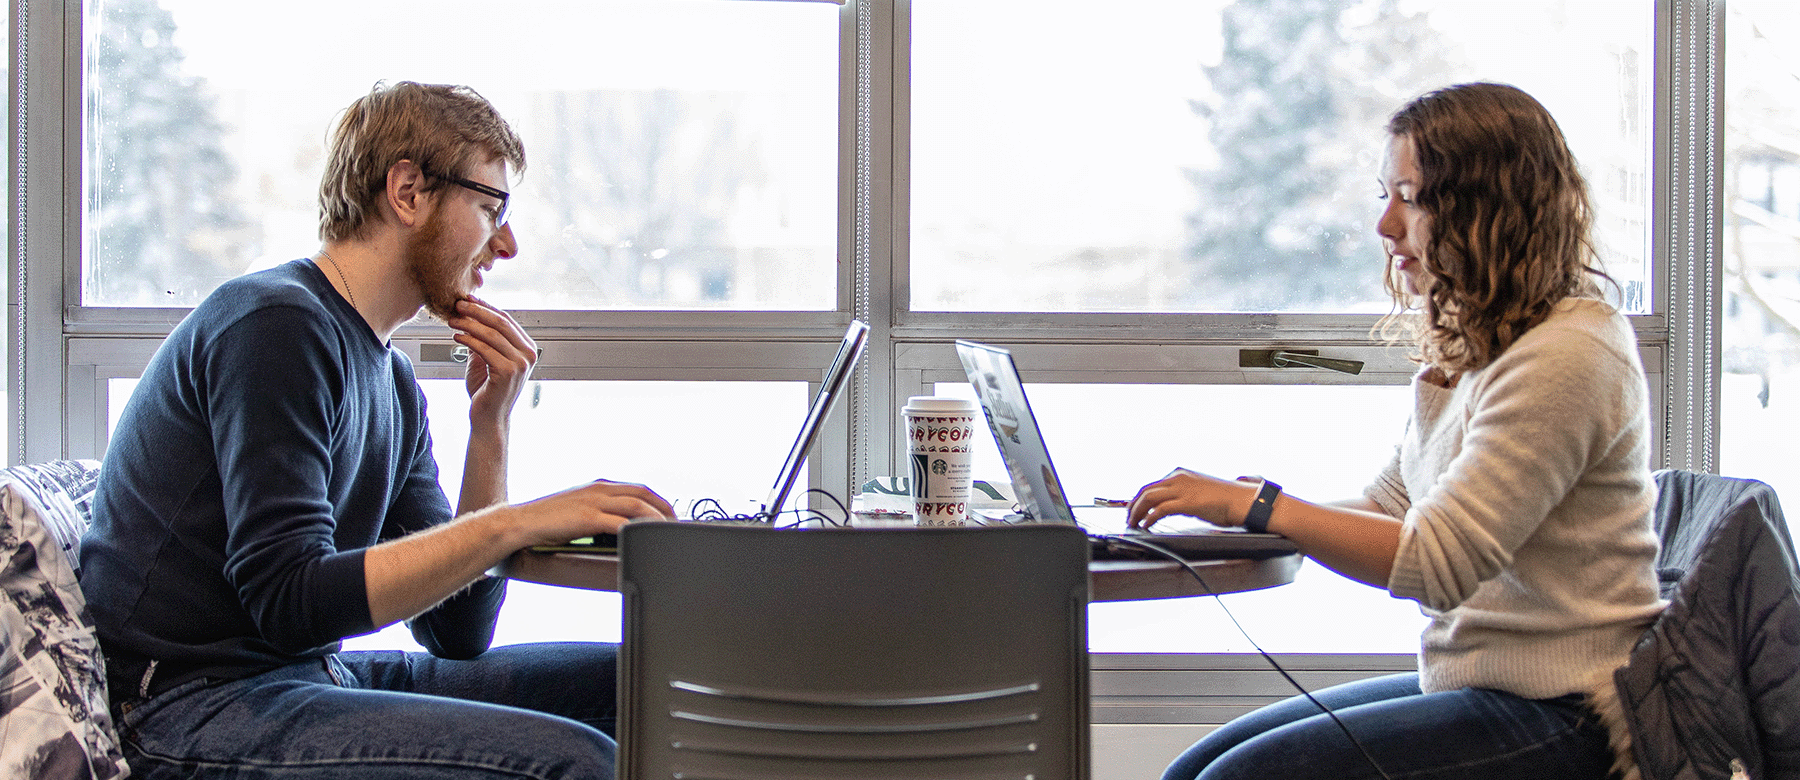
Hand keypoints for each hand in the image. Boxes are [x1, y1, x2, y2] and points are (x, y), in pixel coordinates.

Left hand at [449, 296, 536, 424]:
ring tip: (452, 320)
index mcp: (527, 348)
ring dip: (469, 324)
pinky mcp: (507, 372)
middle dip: (477, 311)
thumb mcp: (485, 359)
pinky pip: (484, 349)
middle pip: (501, 323)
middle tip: (458, 304)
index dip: (485, 307)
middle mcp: (528, 354)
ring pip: (492, 334)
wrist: (489, 418)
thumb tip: (470, 316)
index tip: (467, 300)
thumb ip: (482, 340)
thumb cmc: (487, 391)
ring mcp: (520, 363)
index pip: (506, 320)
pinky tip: (456, 337)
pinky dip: (468, 340)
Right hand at [511, 479, 676, 546]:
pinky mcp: (587, 518)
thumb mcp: (579, 510)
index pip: (639, 489)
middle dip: (665, 510)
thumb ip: (600, 514)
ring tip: (667, 534)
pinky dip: (635, 530)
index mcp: (600, 487)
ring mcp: (594, 502)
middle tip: (677, 527)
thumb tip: (621, 529)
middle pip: (644, 495)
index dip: (659, 501)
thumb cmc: (548, 521)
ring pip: (637, 506)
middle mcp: (600, 490)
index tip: (671, 515)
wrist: (520, 522)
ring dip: (657, 520)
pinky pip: (619, 523)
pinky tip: (644, 539)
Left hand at [1126, 468, 1255, 529]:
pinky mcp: (1187, 502)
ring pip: (1149, 498)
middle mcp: (1178, 478)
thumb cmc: (1224, 498)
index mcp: (1179, 474)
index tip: (1133, 509)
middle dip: (1133, 506)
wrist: (1241, 500)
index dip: (1138, 499)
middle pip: (1145, 491)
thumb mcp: (1197, 492)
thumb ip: (1182, 496)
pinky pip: (1160, 509)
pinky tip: (1146, 525)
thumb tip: (1170, 507)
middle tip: (1129, 518)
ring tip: (1133, 523)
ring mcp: (1182, 488)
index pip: (1151, 486)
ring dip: (1137, 512)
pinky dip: (1149, 517)